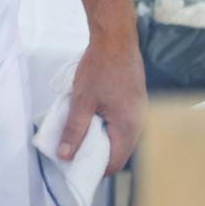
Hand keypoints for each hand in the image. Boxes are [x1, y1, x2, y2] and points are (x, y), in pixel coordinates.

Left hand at [57, 27, 145, 173]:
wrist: (115, 37)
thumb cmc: (100, 66)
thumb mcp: (82, 100)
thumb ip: (74, 130)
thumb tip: (65, 155)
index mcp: (128, 126)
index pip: (115, 163)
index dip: (94, 167)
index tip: (76, 163)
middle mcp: (139, 122)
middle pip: (118, 151)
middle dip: (96, 151)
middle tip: (74, 145)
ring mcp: (139, 112)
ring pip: (119, 136)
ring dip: (100, 135)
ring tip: (81, 126)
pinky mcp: (135, 102)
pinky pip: (121, 122)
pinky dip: (106, 123)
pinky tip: (91, 113)